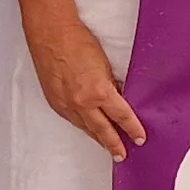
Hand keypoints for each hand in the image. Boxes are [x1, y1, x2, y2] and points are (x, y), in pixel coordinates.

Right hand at [30, 26, 146, 160]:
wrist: (51, 34)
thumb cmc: (77, 42)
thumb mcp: (104, 65)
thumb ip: (111, 85)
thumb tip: (119, 98)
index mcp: (98, 92)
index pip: (121, 116)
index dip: (132, 128)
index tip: (139, 138)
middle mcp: (82, 103)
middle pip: (103, 130)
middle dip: (114, 144)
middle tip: (122, 154)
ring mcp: (66, 105)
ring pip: (86, 128)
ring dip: (98, 138)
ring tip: (106, 146)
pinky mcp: (55, 102)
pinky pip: (72, 120)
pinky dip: (82, 126)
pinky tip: (88, 129)